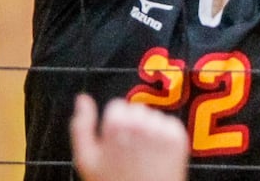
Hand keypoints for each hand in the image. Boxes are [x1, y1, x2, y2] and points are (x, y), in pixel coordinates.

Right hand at [71, 94, 188, 180]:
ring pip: (153, 117)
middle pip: (136, 110)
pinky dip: (165, 137)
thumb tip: (82, 99)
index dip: (114, 126)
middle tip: (129, 153)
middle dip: (132, 126)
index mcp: (116, 124)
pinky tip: (157, 157)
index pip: (117, 107)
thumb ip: (81, 126)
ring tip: (143, 157)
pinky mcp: (179, 137)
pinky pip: (170, 126)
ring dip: (149, 131)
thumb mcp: (85, 160)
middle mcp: (140, 121)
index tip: (114, 144)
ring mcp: (162, 128)